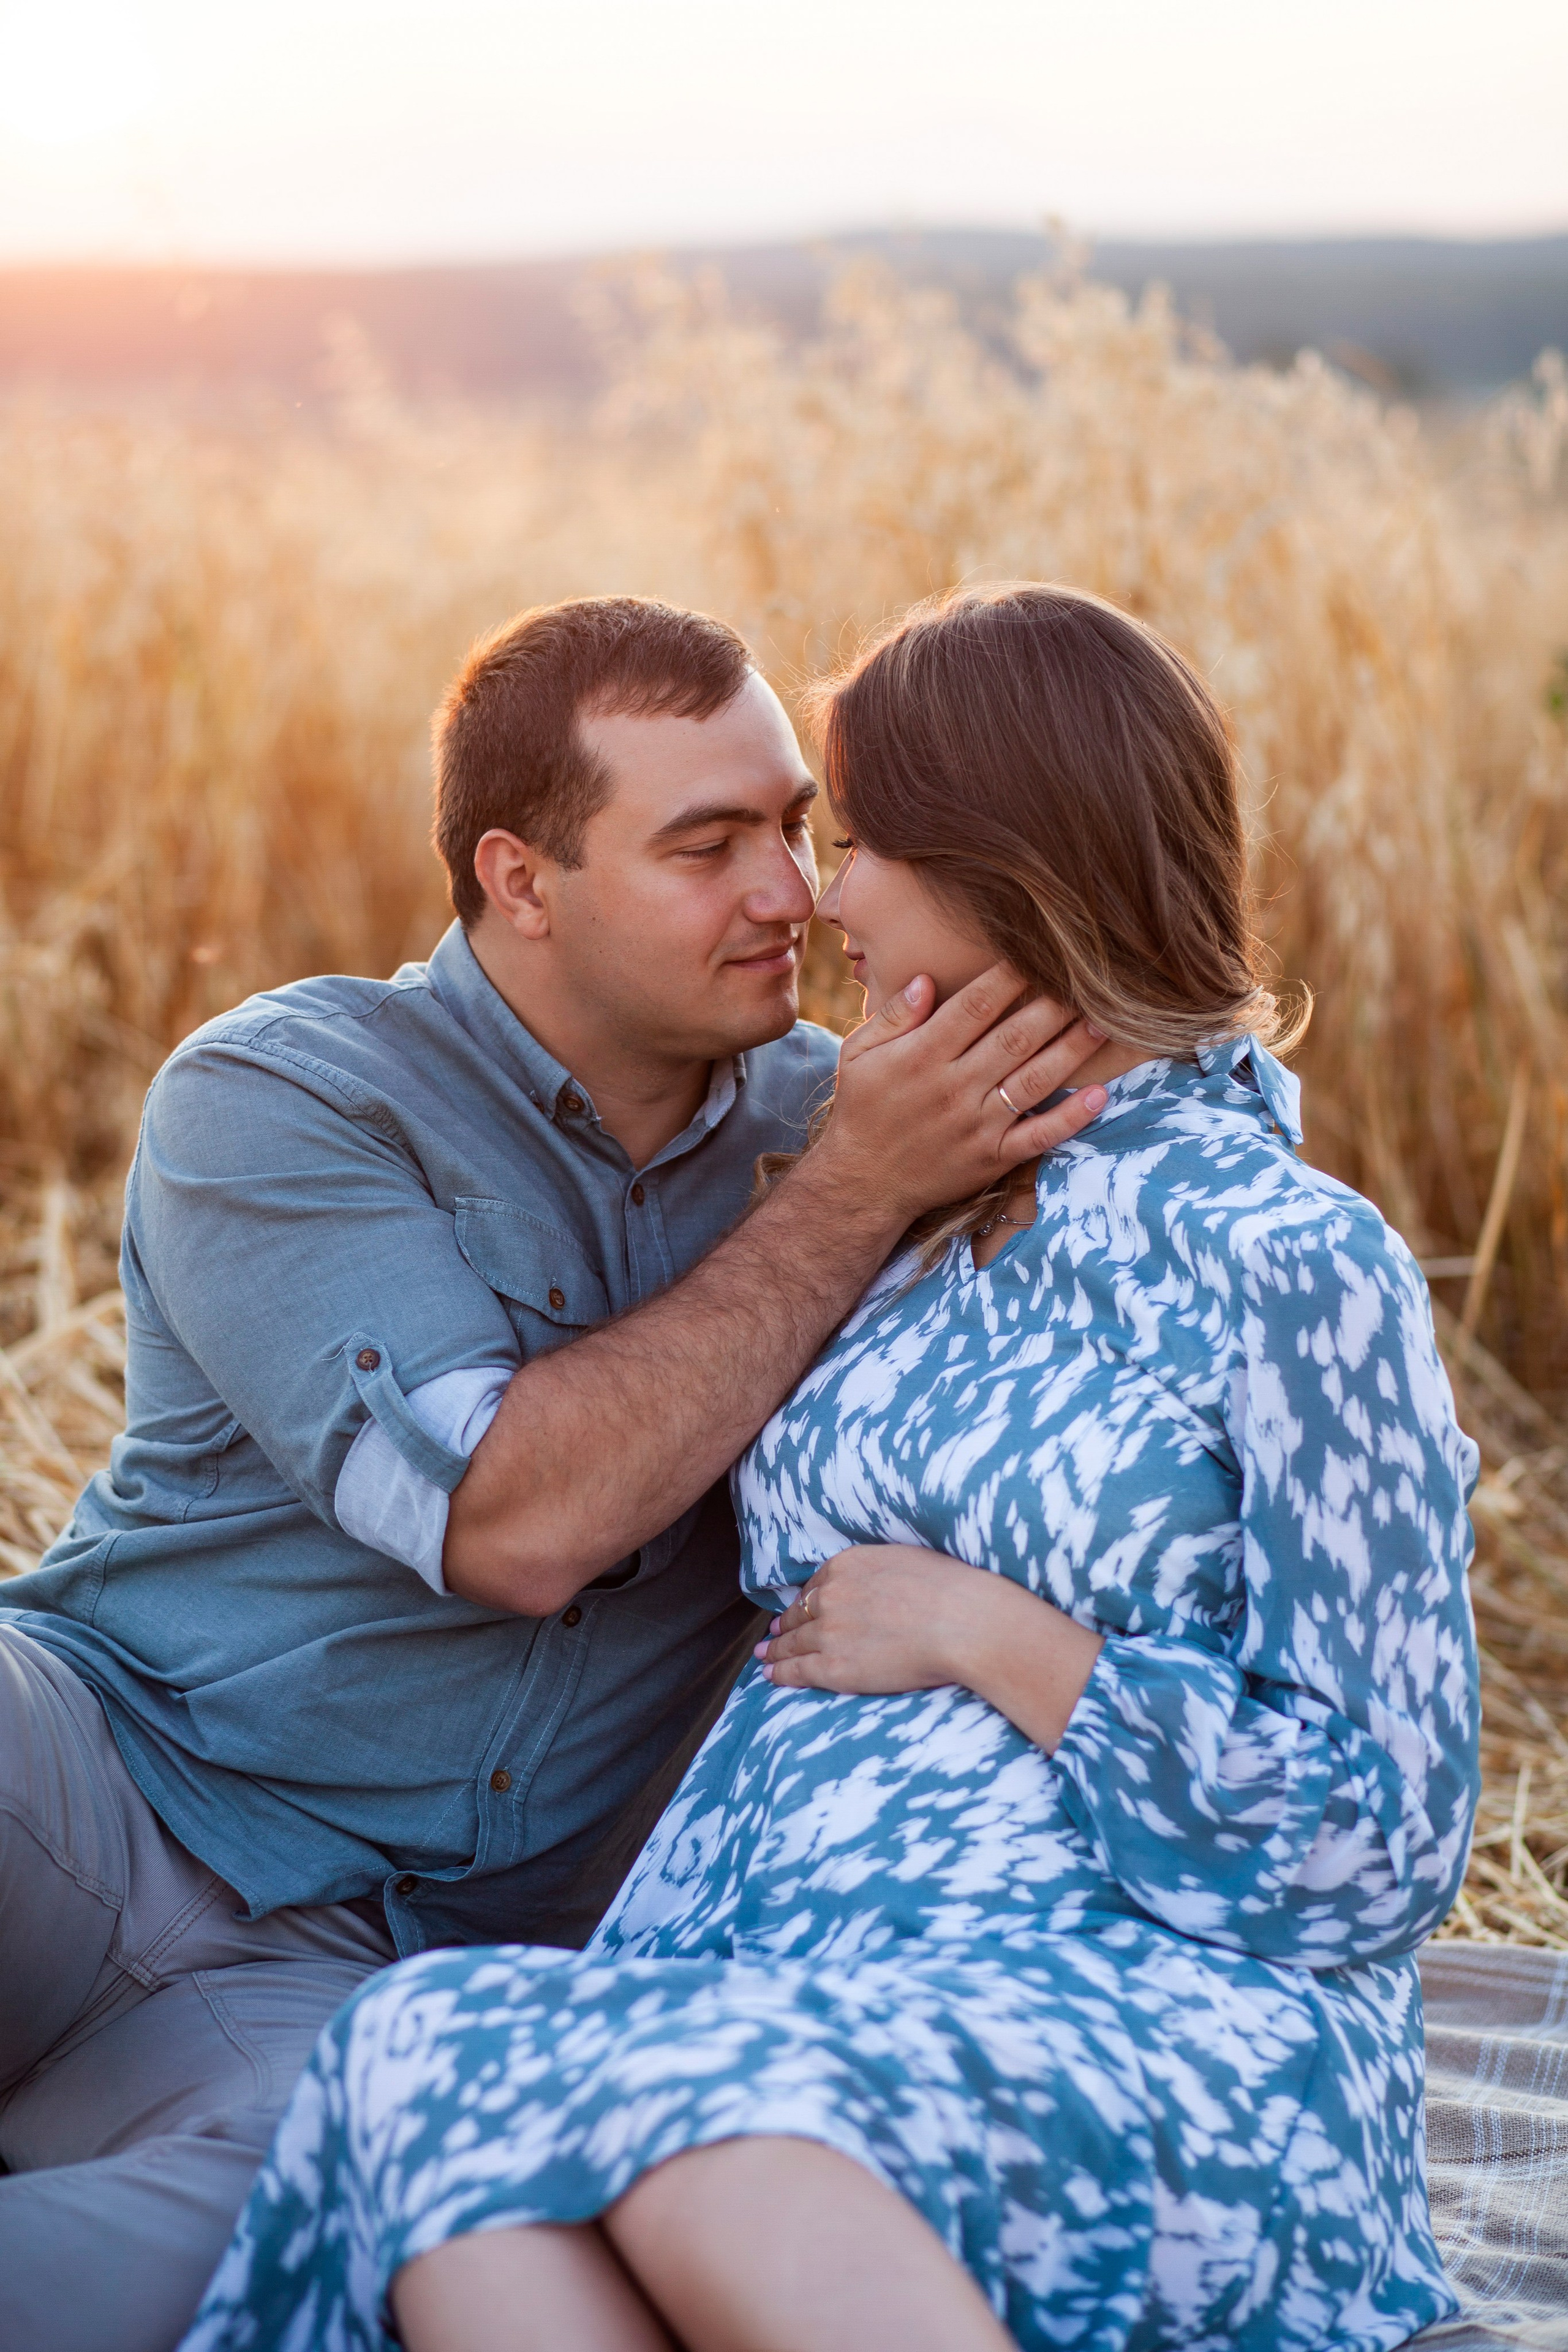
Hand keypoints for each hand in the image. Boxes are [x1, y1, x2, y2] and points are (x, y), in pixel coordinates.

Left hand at [756, 1543, 1103, 1752]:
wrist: (963, 1622)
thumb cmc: (951, 1591)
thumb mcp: (908, 1561)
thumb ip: (880, 1571)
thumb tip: (879, 1581)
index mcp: (848, 1564)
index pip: (817, 1584)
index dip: (807, 1599)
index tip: (800, 1608)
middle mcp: (831, 1594)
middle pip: (800, 1612)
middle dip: (787, 1624)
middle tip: (775, 1633)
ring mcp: (828, 1631)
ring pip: (792, 1642)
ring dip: (776, 1648)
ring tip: (766, 1654)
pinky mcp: (834, 1667)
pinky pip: (796, 1670)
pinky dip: (779, 1672)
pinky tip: (770, 1674)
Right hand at [815, 965, 1107, 1225]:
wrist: (864, 1183)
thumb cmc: (863, 1110)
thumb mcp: (858, 1055)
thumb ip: (892, 1016)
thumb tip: (928, 979)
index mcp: (921, 1056)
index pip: (974, 1006)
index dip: (1009, 977)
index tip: (1036, 955)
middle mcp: (953, 1087)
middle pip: (1015, 1038)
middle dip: (1054, 1006)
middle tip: (1088, 981)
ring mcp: (976, 1125)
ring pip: (1034, 1081)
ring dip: (1072, 1051)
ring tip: (1103, 1024)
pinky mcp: (992, 1157)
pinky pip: (1038, 1136)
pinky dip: (1070, 1118)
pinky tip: (1099, 1095)